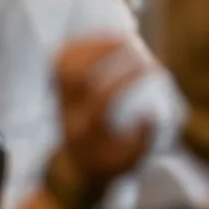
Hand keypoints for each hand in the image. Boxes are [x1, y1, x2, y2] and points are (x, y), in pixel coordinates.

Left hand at [50, 37, 154, 195]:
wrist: (73, 171)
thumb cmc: (106, 165)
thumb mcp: (129, 162)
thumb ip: (142, 139)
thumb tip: (148, 113)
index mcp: (87, 128)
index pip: (103, 94)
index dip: (127, 76)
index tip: (150, 67)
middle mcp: (69, 110)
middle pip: (77, 73)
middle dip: (103, 51)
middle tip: (131, 41)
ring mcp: (60, 99)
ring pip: (64, 63)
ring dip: (90, 44)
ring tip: (116, 37)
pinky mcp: (57, 91)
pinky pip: (59, 61)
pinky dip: (77, 45)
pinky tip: (99, 40)